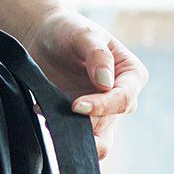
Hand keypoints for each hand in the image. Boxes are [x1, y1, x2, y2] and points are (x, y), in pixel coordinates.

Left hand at [21, 7, 147, 161]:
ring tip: (55, 128)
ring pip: (99, 143)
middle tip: (64, 122)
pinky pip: (76, 140)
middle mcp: (119, 98)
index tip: (75, 105)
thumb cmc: (68, 30)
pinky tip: (42, 115)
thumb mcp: (83, 33)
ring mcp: (100, 113)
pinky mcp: (79, 122)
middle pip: (111, 124)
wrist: (42, 38)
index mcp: (131, 75)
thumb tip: (106, 83)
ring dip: (78, 141)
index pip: (124, 99)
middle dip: (89, 129)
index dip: (102, 106)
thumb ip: (97, 53)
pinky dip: (62, 136)